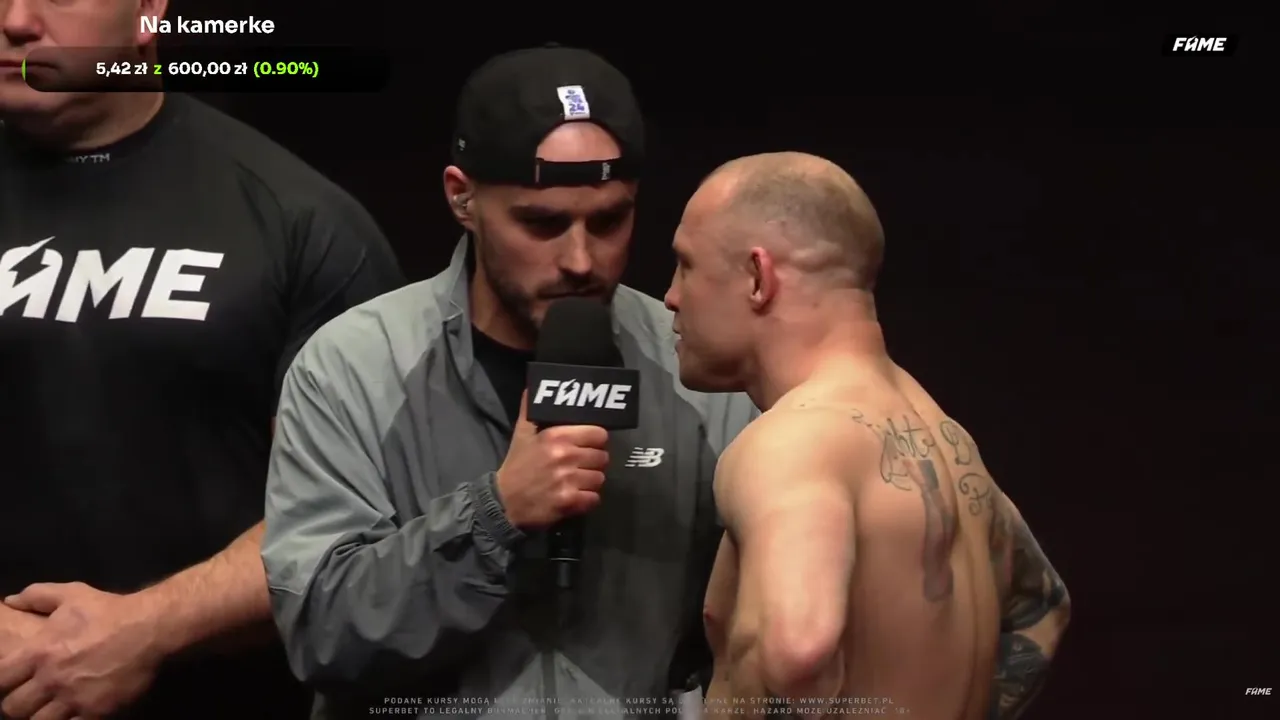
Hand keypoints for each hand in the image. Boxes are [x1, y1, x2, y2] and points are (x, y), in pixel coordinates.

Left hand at [0, 582, 164, 718]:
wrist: (149, 627)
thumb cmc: (108, 610)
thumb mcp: (71, 594)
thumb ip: (37, 596)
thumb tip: (9, 600)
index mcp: (39, 651)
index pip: (0, 678)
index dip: (3, 680)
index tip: (14, 679)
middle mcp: (52, 678)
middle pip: (13, 707)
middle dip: (18, 702)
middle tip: (31, 697)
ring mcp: (74, 698)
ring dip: (41, 715)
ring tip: (50, 708)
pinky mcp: (96, 711)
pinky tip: (73, 713)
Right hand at [496, 390, 609, 527]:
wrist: (504, 502)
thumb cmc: (516, 466)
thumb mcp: (521, 435)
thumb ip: (530, 411)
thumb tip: (533, 387)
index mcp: (557, 436)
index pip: (599, 434)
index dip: (596, 440)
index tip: (589, 445)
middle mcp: (566, 456)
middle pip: (602, 457)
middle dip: (594, 462)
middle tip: (583, 465)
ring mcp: (568, 480)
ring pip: (600, 478)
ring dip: (591, 481)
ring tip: (579, 481)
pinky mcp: (569, 502)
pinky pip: (594, 498)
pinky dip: (587, 499)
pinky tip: (576, 496)